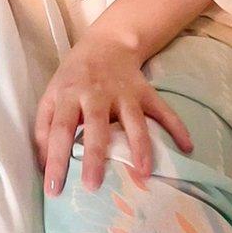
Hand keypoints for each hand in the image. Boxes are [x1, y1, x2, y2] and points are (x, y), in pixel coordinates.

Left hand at [34, 32, 193, 196]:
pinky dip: (177, 127)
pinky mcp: (145, 91)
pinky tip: (187, 147)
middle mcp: (96, 94)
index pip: (60, 130)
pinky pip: (163, 110)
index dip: (56, 159)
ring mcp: (124, 92)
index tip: (54, 190)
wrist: (107, 43)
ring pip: (133, 120)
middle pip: (96, 126)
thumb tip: (44, 165)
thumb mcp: (52, 95)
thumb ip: (44, 128)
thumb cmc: (74, 77)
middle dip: (94, 156)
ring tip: (144, 174)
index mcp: (70, 95)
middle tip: (93, 186)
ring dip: (140, 146)